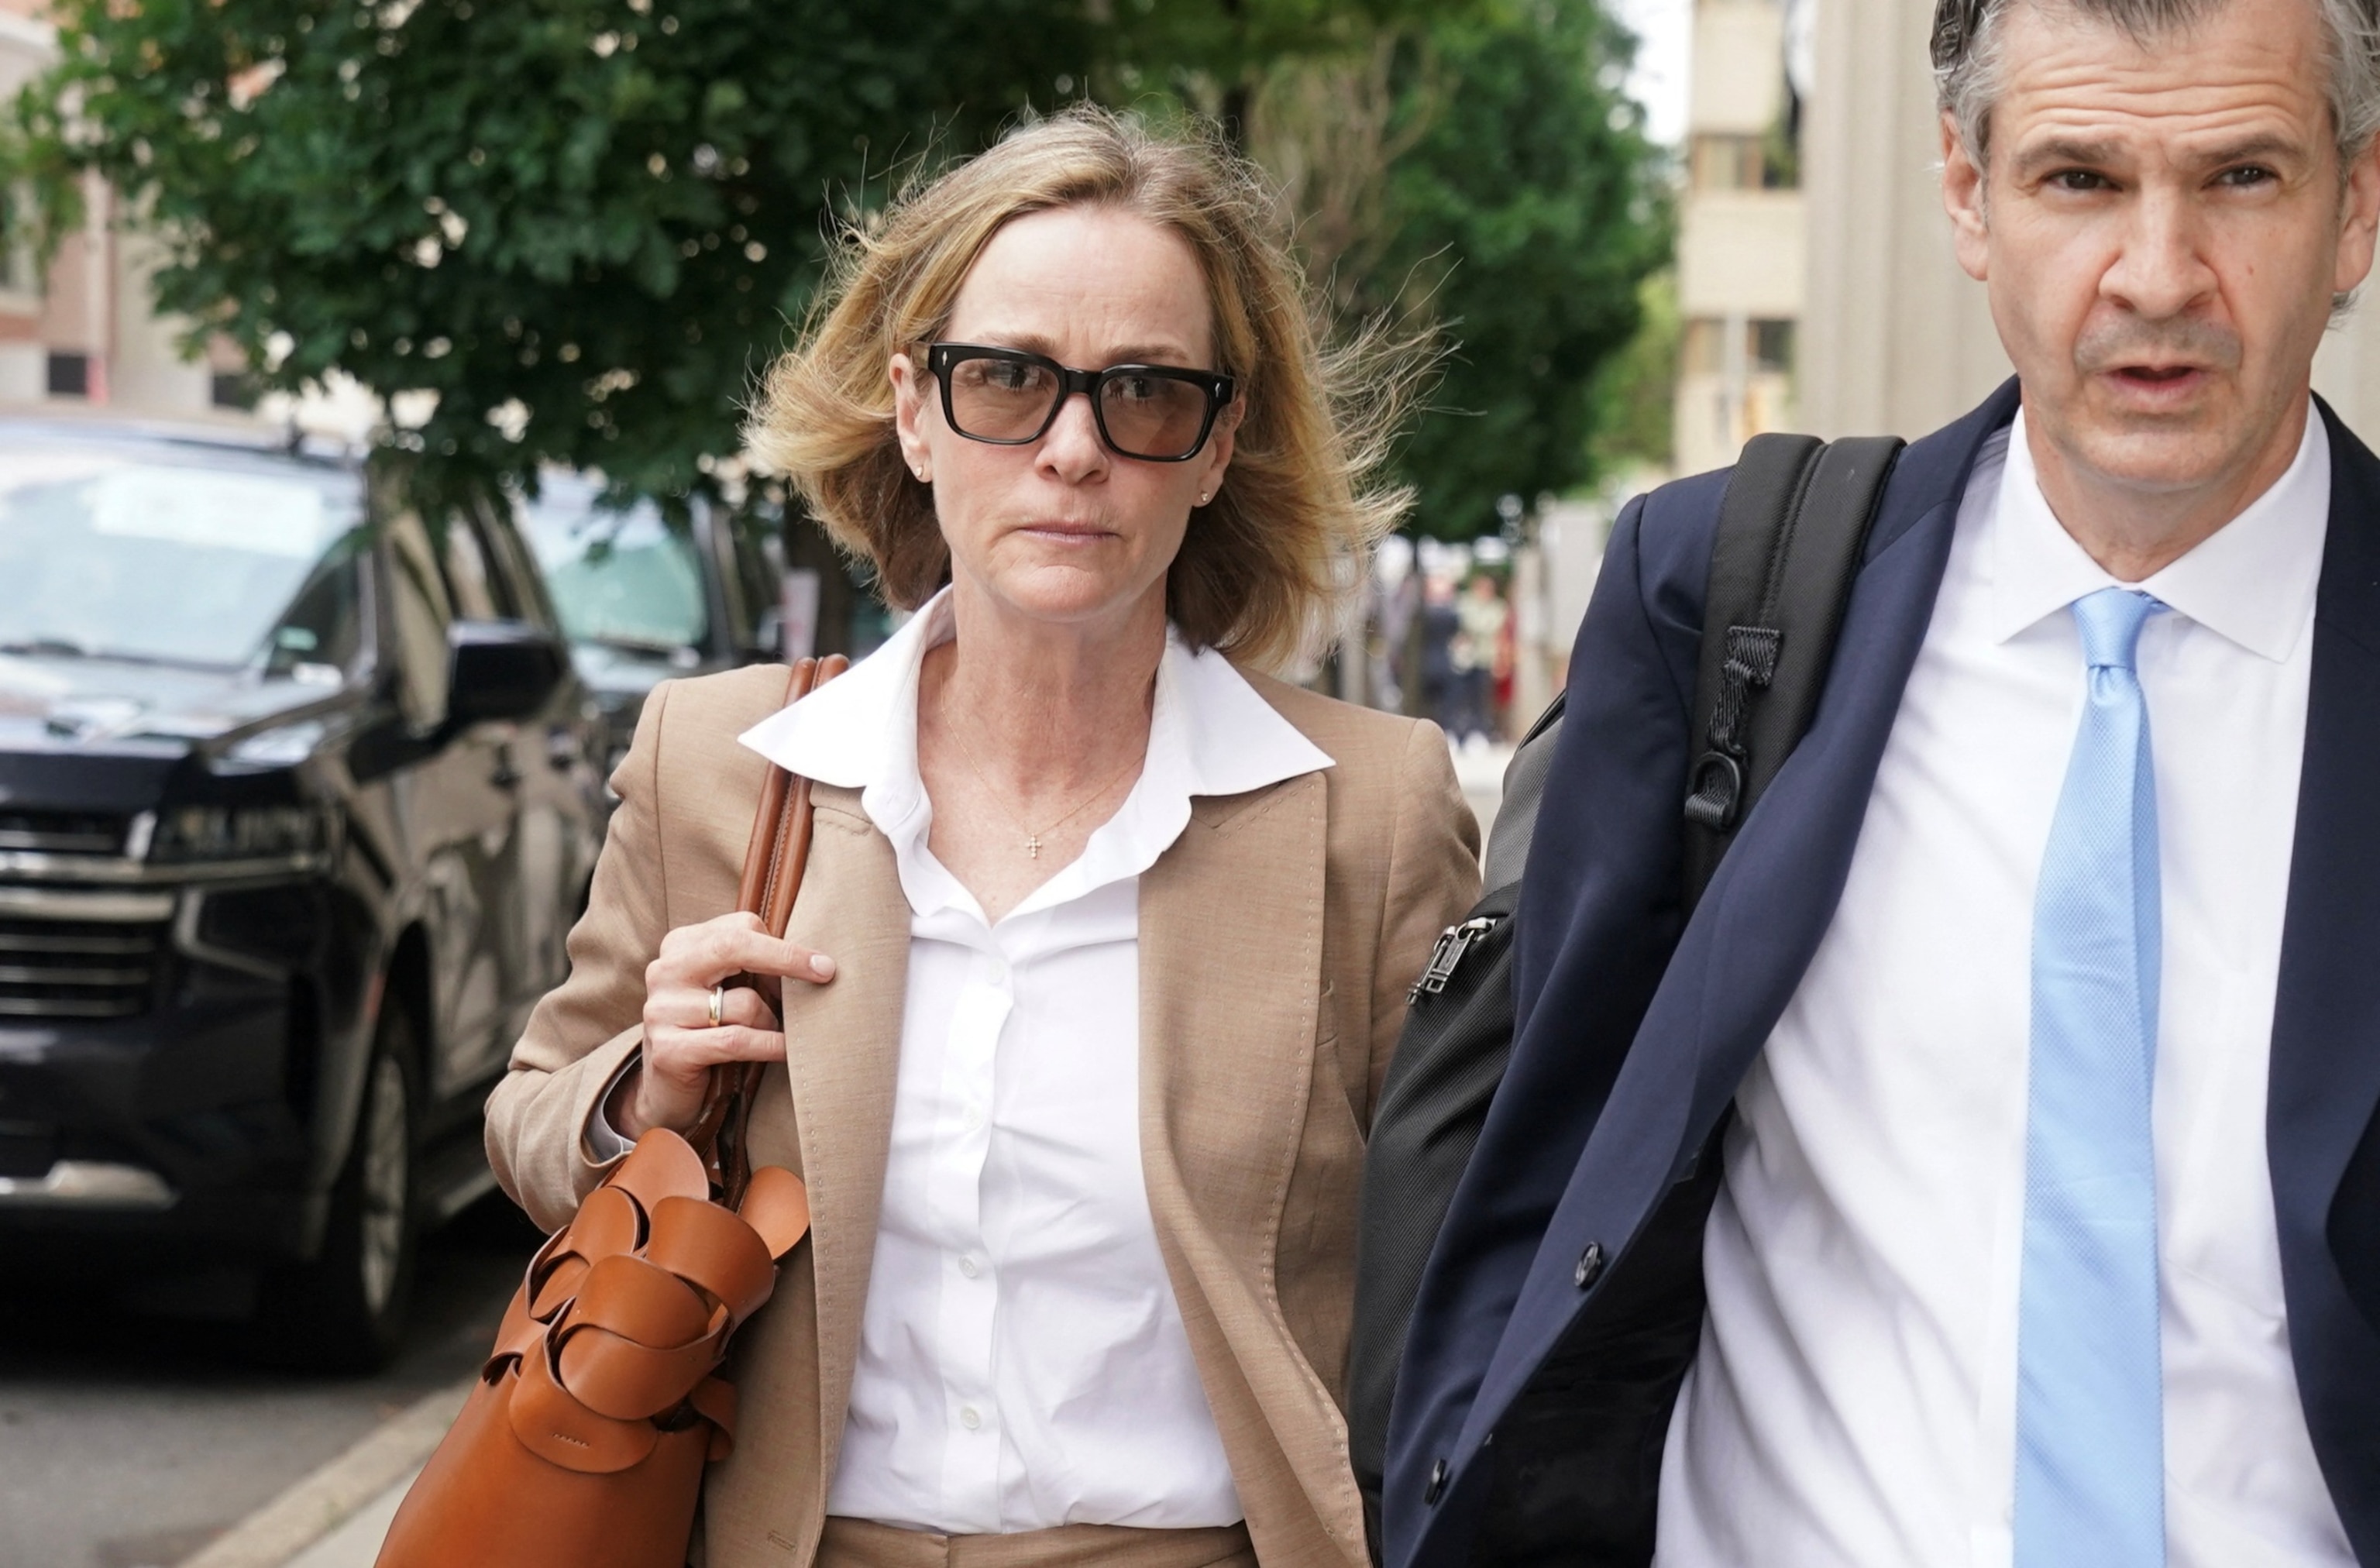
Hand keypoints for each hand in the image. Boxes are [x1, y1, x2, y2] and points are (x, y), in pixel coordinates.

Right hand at [612, 911, 835, 1139]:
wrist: (667, 1090)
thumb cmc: (711, 1030)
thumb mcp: (728, 988)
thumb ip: (755, 966)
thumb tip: (815, 959)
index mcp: (680, 945)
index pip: (741, 927)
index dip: (783, 947)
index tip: (818, 965)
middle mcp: (665, 971)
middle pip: (733, 946)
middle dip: (787, 958)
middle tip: (827, 972)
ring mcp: (661, 1010)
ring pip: (744, 1003)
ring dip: (772, 1021)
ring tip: (773, 1033)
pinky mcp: (668, 1049)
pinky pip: (737, 1040)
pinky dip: (771, 1045)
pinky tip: (786, 1049)